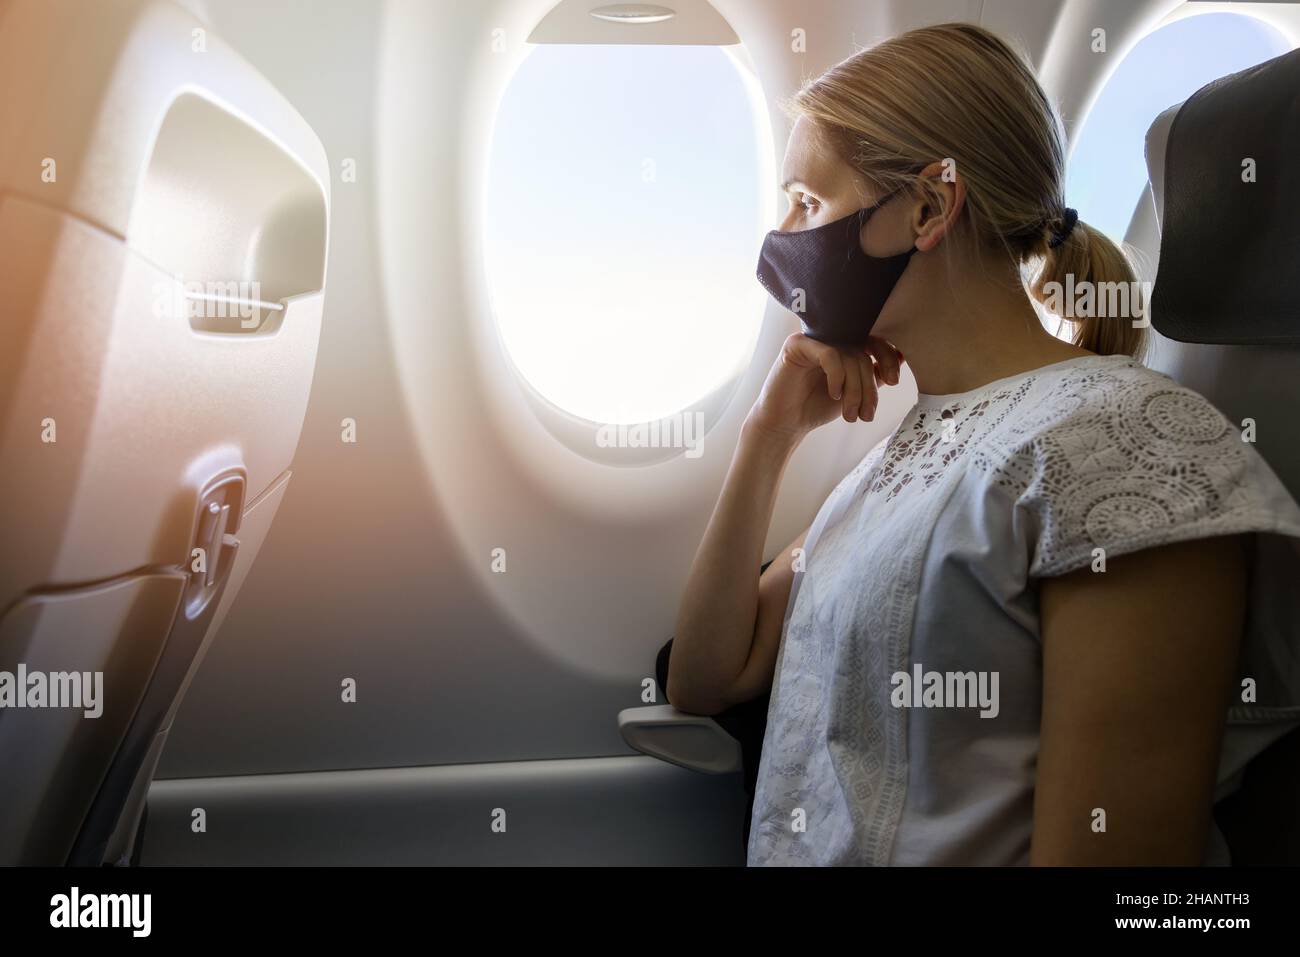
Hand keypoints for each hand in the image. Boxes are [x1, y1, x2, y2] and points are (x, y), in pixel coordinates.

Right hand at [746, 333, 902, 443]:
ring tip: (850, 414)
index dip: (888, 357)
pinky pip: (830, 355)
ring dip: (855, 390)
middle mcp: (827, 336)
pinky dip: (837, 378)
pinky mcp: (797, 345)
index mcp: (842, 343)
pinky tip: (833, 396)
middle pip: (864, 350)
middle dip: (869, 386)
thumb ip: (874, 375)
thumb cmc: (816, 407)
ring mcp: (812, 338)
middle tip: (867, 414)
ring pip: (849, 355)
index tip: (893, 382)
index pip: (873, 340)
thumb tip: (901, 356)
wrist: (785, 424)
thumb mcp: (854, 391)